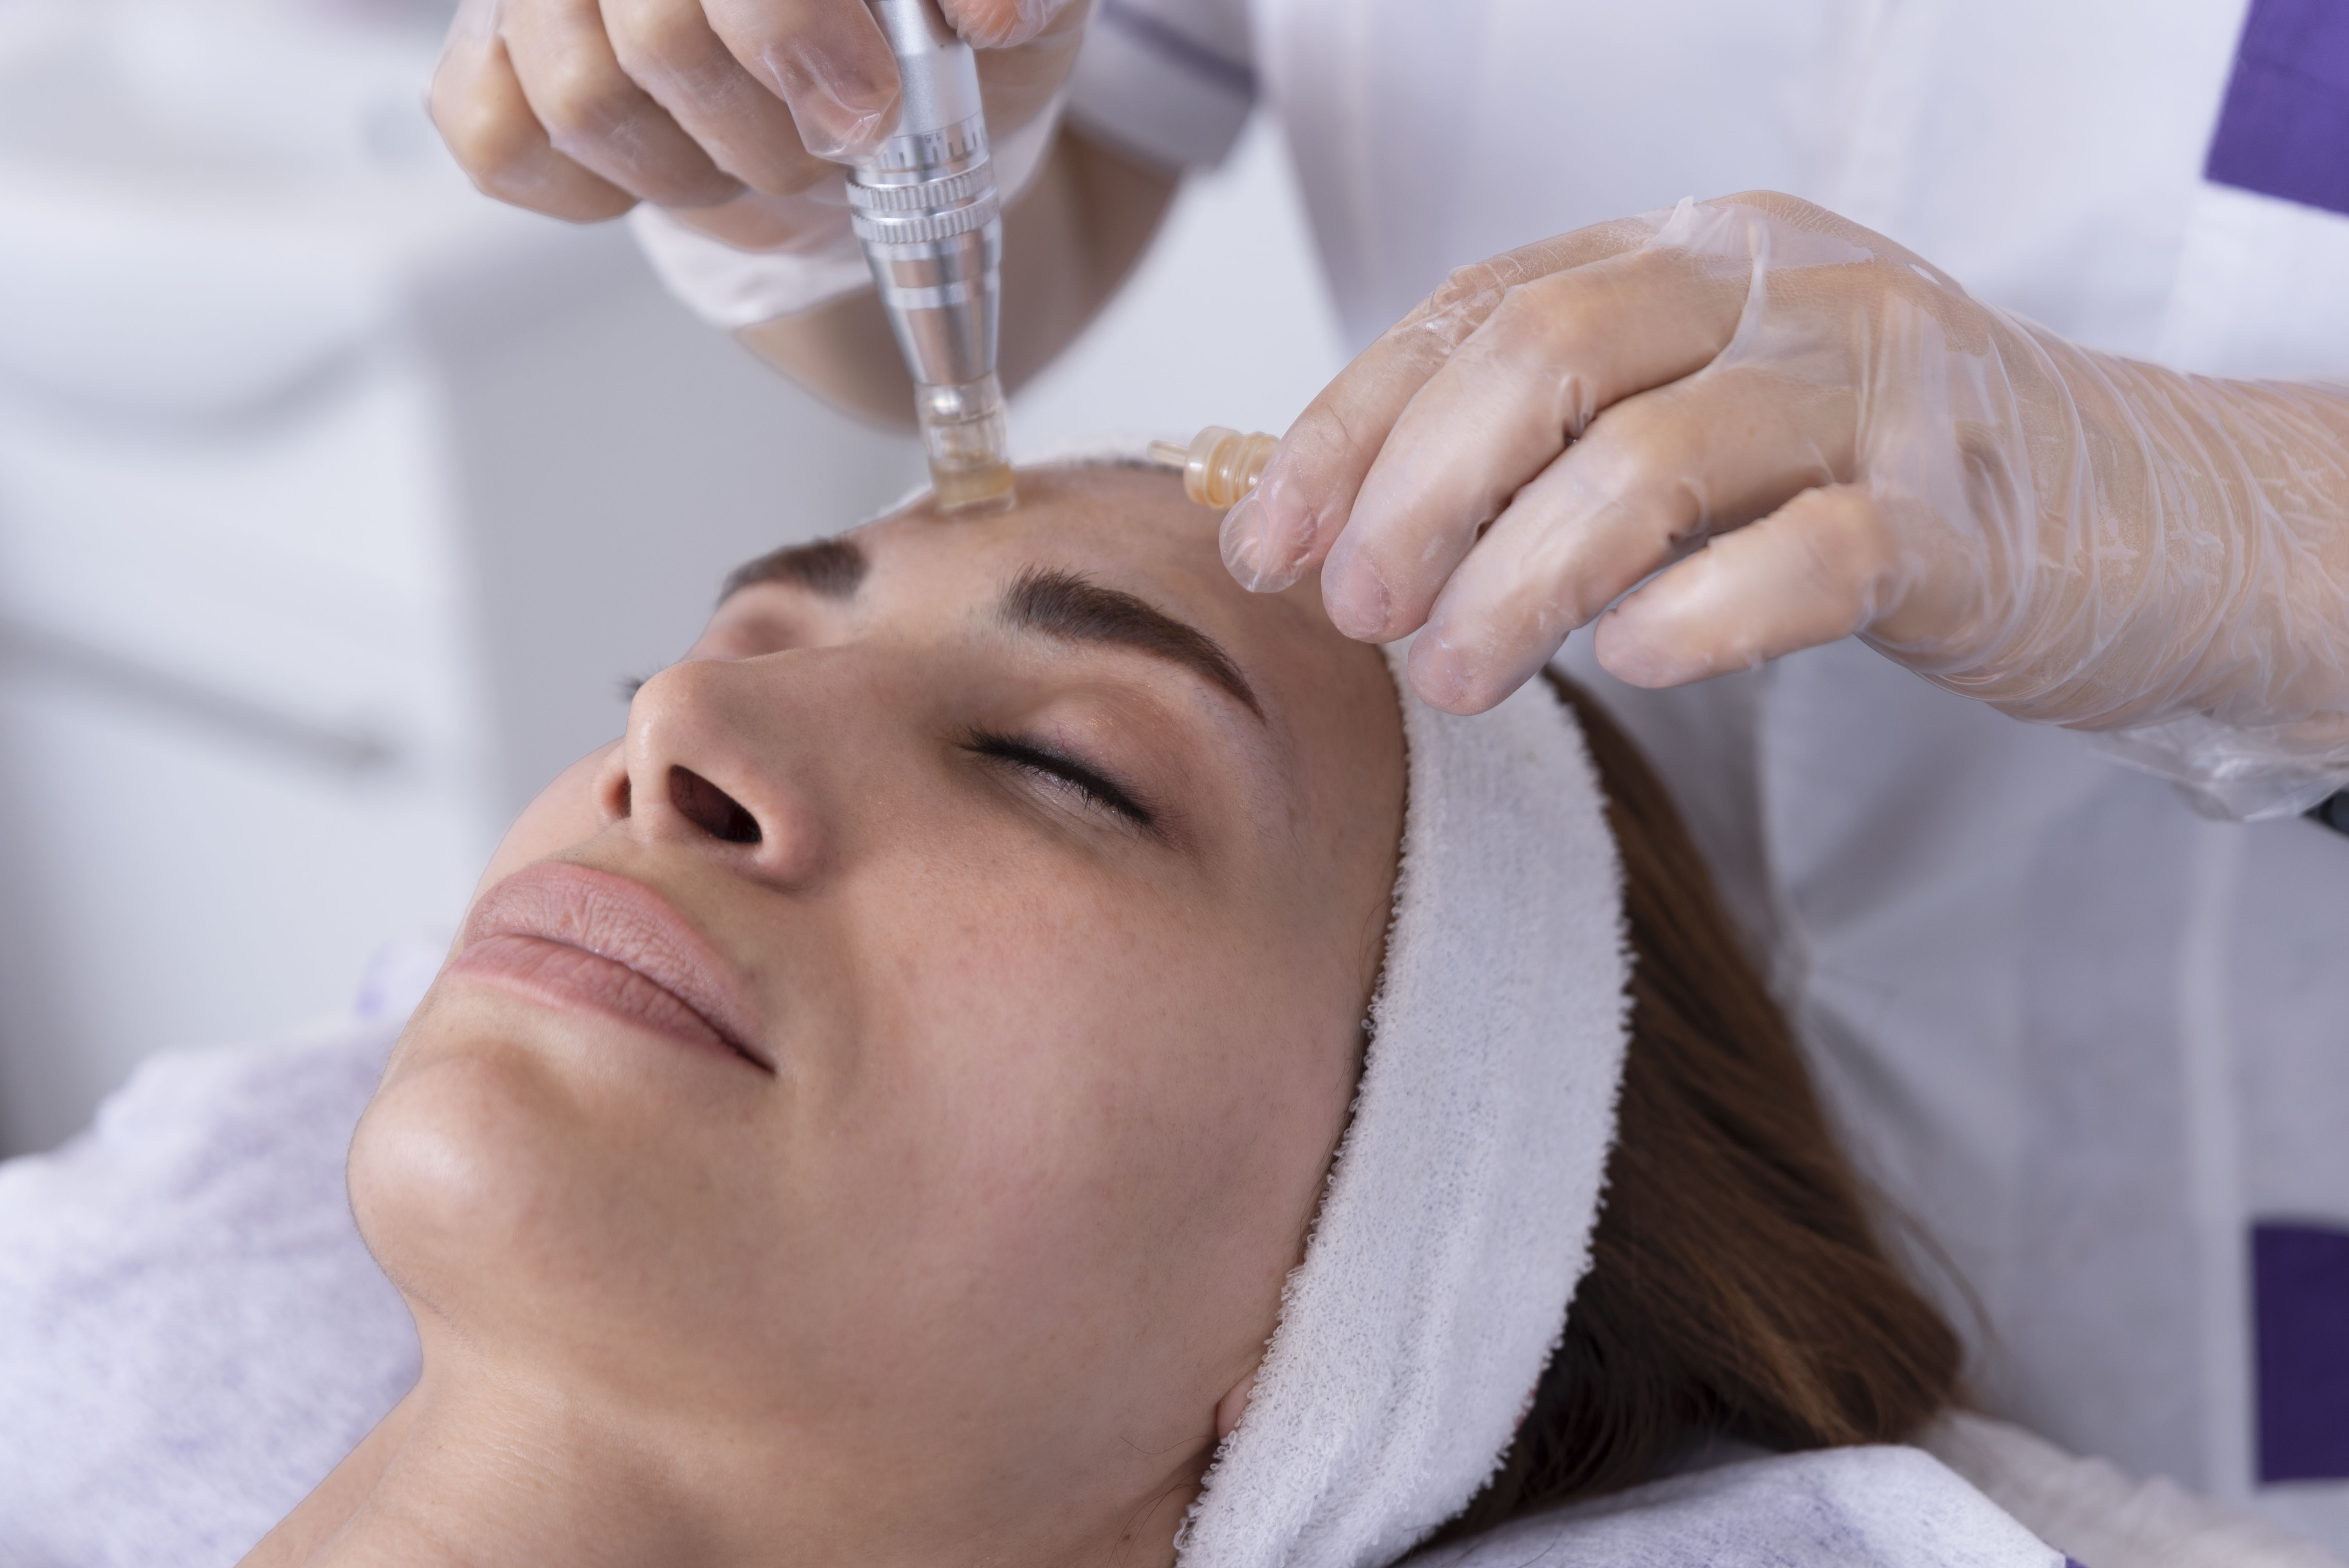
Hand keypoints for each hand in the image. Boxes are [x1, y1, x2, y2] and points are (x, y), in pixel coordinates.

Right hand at [429, 0, 1086, 246]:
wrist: (874, 107)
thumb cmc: (934, 33)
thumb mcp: (1019, 9)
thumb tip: (989, 10)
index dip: (786, 29)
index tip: (868, 106)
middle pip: (652, 32)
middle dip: (765, 128)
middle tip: (832, 143)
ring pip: (581, 100)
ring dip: (701, 168)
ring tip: (766, 157)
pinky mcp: (494, 65)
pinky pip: (499, 144)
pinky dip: (602, 192)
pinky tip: (674, 164)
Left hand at [1221, 192, 2348, 804]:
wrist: (2137, 514)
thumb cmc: (1870, 477)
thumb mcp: (1698, 420)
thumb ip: (1547, 450)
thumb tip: (1341, 537)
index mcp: (1693, 253)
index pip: (1479, 310)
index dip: (1352, 429)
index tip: (1266, 547)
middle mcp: (1779, 289)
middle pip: (1548, 357)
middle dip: (1417, 496)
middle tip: (1358, 616)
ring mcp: (1880, 391)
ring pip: (1656, 457)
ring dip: (1521, 580)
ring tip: (1454, 680)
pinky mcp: (1961, 516)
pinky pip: (1812, 552)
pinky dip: (1701, 611)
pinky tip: (1628, 664)